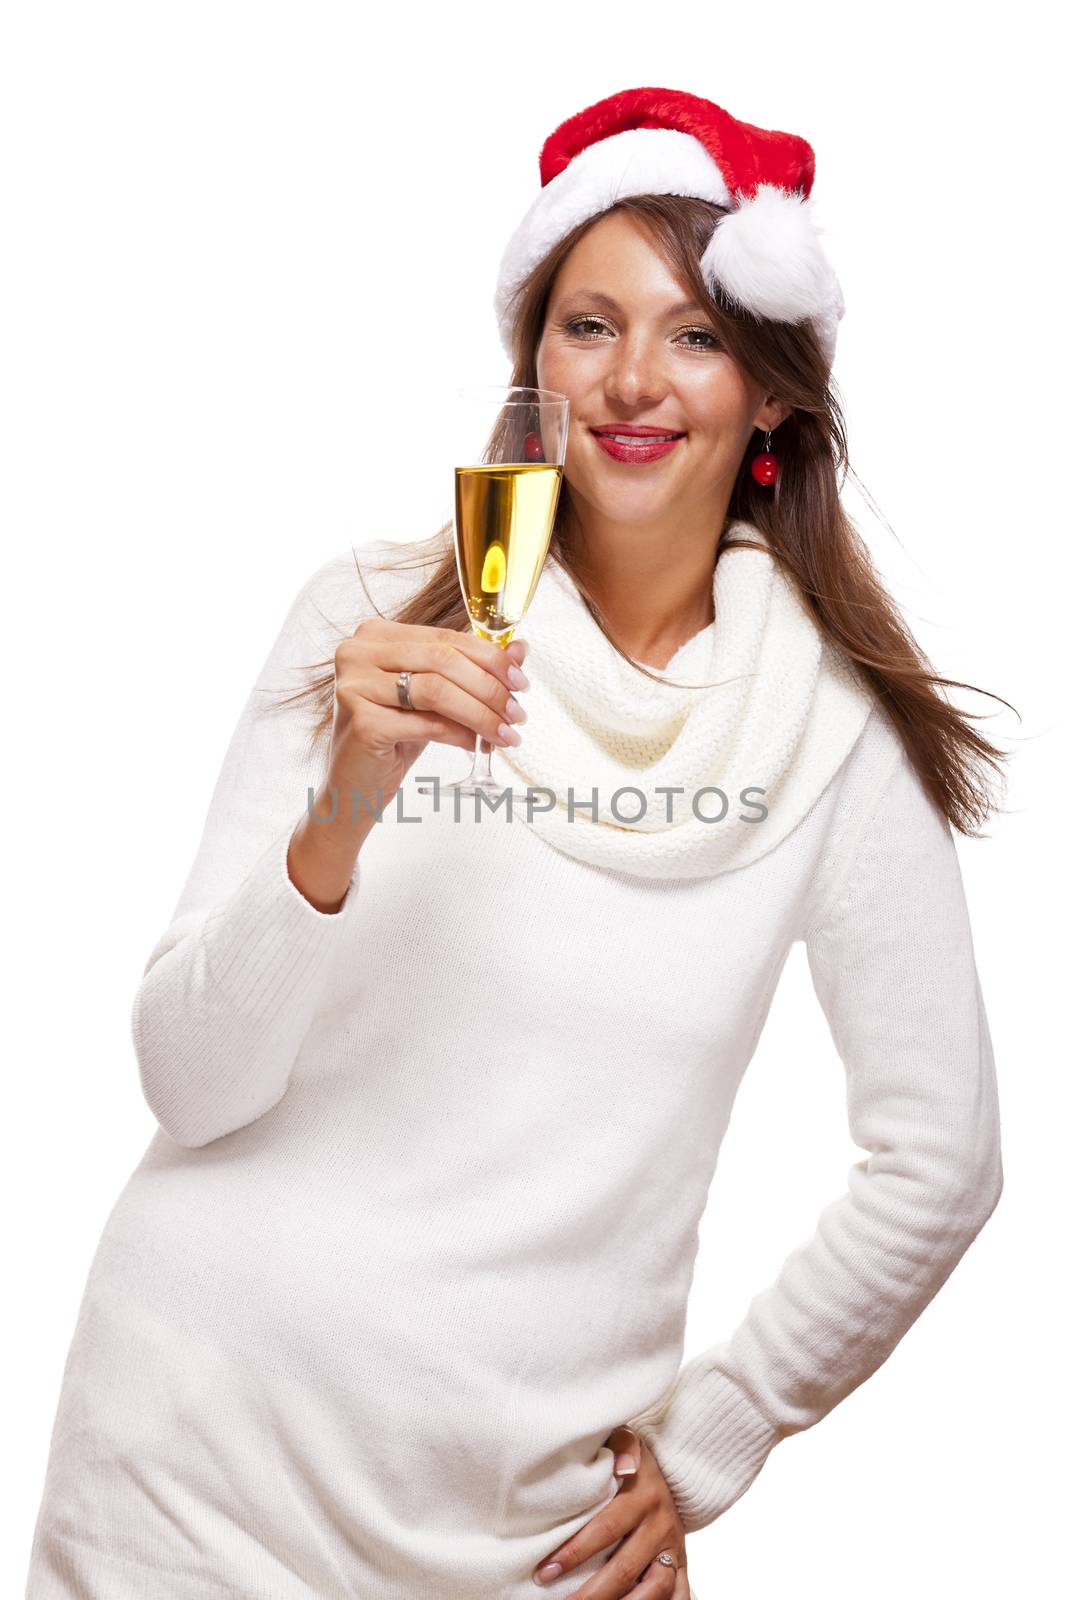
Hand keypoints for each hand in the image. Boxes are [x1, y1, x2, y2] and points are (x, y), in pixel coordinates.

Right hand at [327, 620, 528, 814]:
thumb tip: (521, 649)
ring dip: (481, 714)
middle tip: (518, 712)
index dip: (490, 658)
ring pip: (438, 690)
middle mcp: (357, 653)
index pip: (444, 637)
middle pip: (444, 660)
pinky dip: (461, 735)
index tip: (521, 681)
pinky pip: (428, 723)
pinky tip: (477, 746)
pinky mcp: (362, 722)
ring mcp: (356, 685)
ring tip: (506, 733)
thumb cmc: (393, 738)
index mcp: (374, 635)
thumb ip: (471, 670)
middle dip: (490, 688)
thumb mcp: (434, 698)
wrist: (353, 788)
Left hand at [532, 1426, 691, 1597]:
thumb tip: (622, 1466)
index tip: (545, 1571)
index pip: (605, 1529)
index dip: (574, 1553)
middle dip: (590, 1592)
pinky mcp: (682, 1565)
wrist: (675, 1473)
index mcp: (643, 1496)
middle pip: (624, 1568)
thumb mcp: (626, 1441)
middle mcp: (660, 1526)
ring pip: (653, 1590)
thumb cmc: (634, 1462)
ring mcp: (673, 1549)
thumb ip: (622, 1444)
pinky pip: (677, 1595)